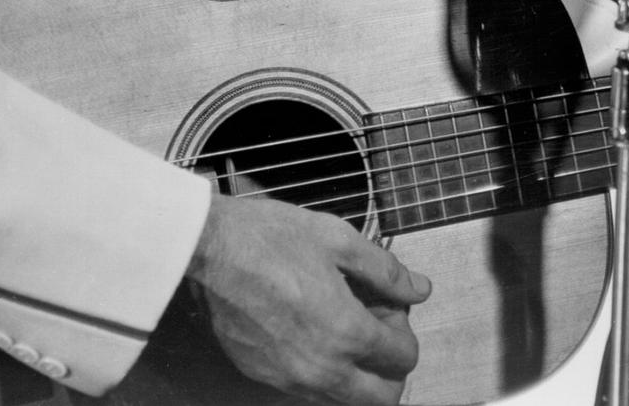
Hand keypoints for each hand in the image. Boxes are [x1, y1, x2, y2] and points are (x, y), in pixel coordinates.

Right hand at [185, 192, 431, 404]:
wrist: (209, 250)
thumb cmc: (268, 238)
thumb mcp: (337, 238)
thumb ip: (385, 269)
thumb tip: (419, 288)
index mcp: (346, 331)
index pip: (404, 357)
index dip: (404, 327)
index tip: (389, 304)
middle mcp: (323, 367)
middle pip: (383, 398)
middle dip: (391, 366)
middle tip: (376, 325)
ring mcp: (292, 378)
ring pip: (347, 401)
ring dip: (359, 373)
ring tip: (343, 326)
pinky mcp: (266, 377)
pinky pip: (311, 391)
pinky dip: (326, 373)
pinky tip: (313, 330)